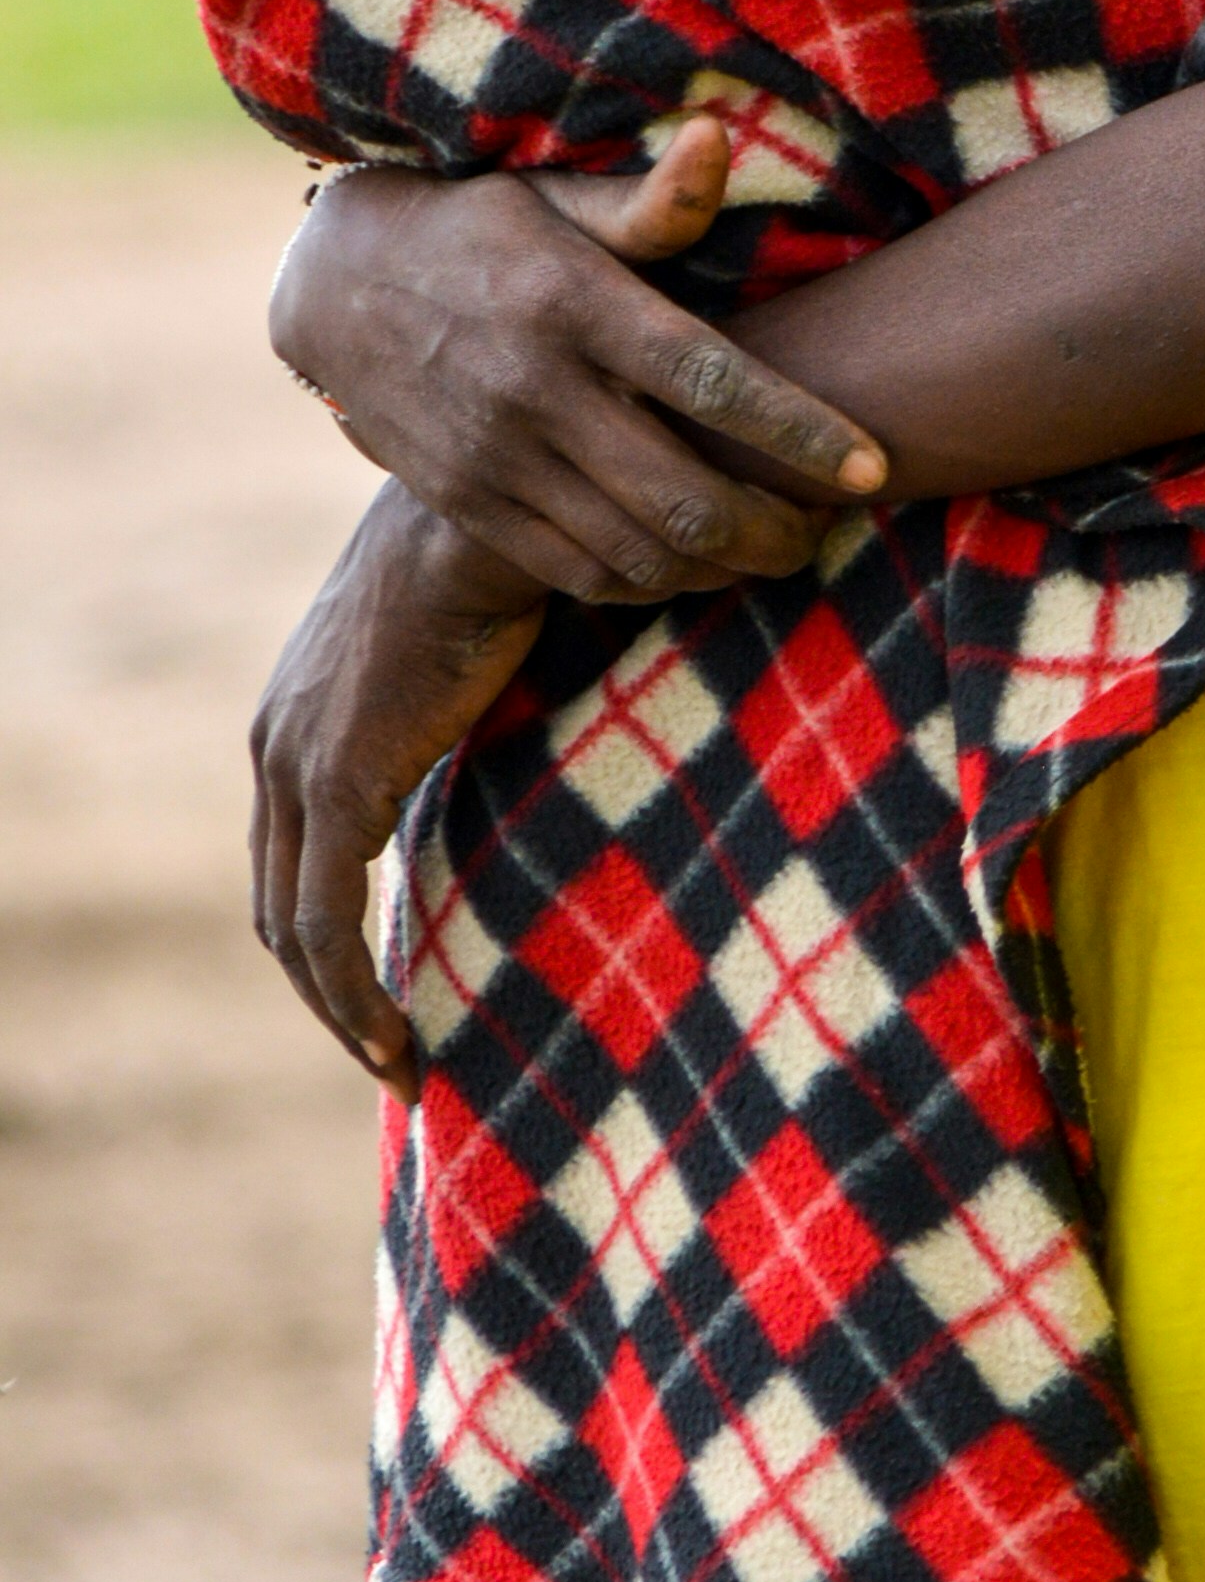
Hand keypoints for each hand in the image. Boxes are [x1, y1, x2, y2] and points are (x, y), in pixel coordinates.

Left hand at [249, 483, 546, 1081]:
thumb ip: (481, 711)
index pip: (297, 851)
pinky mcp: (335, 784)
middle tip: (394, 1053)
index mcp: (302, 710)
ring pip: (296, 927)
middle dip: (331, 990)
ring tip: (401, 1070)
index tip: (392, 988)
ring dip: (342, 1012)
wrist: (494, 511)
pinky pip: (329, 923)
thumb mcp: (479, 651)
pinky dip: (354, 997)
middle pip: (282, 900)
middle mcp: (277, 741)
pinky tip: (398, 1047)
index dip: (335, 930)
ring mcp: (295, 763)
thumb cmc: (514, 560)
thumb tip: (550, 744)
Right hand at [271, 118, 889, 600]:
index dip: (802, 435)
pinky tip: (693, 566)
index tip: (873, 470)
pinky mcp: (468, 506)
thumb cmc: (485, 229)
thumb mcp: (558, 197)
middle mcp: (534, 391)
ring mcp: (496, 459)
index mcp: (575, 304)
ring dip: (722, 566)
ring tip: (775, 549)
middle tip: (827, 529)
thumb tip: (721, 139)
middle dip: (775, 530)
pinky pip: (578, 571)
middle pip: (685, 497)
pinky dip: (651, 582)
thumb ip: (652, 201)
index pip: (713, 382)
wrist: (337, 287)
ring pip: (638, 550)